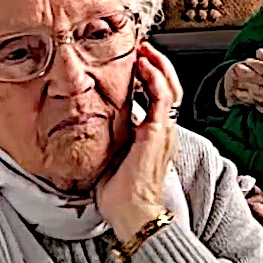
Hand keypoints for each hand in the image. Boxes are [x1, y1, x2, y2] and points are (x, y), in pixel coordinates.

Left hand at [95, 45, 183, 246]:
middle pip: (169, 86)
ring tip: (145, 50)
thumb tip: (92, 120)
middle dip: (157, 63)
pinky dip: (155, 78)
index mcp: (153, 134)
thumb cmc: (120, 193)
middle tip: (143, 48)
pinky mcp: (158, 132)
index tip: (136, 60)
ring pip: (170, 86)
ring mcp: (163, 130)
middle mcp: (162, 129)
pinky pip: (162, 97)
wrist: (132, 214)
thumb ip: (111, 135)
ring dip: (158, 64)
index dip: (150, 75)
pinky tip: (144, 66)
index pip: (158, 96)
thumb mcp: (113, 154)